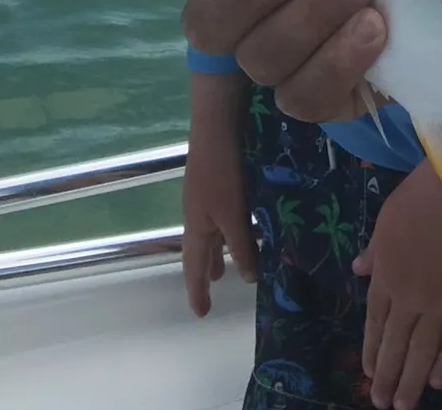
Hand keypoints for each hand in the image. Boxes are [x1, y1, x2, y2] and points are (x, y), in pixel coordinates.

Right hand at [181, 92, 257, 317]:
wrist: (217, 127)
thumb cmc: (223, 174)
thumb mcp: (234, 215)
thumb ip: (242, 246)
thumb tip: (249, 278)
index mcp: (196, 227)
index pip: (193, 268)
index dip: (196, 291)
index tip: (200, 314)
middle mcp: (196, 215)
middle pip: (199, 250)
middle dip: (206, 269)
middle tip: (214, 286)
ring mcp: (204, 197)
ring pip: (209, 232)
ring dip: (217, 250)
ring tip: (226, 263)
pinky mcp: (216, 181)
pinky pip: (219, 216)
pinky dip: (226, 229)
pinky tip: (241, 223)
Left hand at [352, 162, 441, 409]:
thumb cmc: (422, 196)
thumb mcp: (386, 219)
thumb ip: (374, 251)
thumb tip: (357, 269)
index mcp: (385, 276)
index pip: (374, 322)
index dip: (371, 349)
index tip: (368, 372)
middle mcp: (408, 298)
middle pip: (394, 344)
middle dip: (386, 376)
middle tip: (380, 403)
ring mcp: (439, 305)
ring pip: (421, 352)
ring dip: (410, 381)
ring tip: (403, 405)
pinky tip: (438, 382)